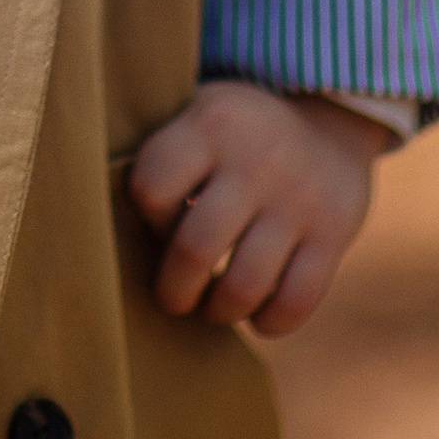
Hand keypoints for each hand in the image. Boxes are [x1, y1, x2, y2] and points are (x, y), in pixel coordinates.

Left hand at [126, 81, 391, 339]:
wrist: (327, 121)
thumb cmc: (233, 135)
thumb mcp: (198, 116)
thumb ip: (162, 154)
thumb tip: (104, 218)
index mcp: (210, 124)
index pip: (151, 188)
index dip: (148, 221)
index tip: (159, 227)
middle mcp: (255, 159)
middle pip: (195, 248)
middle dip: (175, 291)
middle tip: (173, 299)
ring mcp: (299, 198)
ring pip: (245, 285)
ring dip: (220, 311)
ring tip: (213, 307)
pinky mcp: (334, 232)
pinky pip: (296, 300)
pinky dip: (270, 322)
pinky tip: (258, 316)